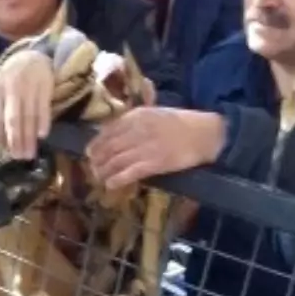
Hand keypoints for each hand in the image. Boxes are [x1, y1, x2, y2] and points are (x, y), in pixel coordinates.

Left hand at [0, 50, 54, 159]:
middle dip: (15, 140)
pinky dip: (43, 123)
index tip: (5, 149)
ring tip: (30, 153)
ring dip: (29, 137)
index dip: (0, 135)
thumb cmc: (13, 78)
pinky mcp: (44, 85)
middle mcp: (11, 88)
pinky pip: (43, 108)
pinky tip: (42, 135)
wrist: (32, 55)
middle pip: (13, 119)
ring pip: (29, 116)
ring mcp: (29, 86)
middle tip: (18, 157)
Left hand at [87, 108, 224, 189]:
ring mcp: (147, 147)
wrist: (205, 134)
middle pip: (109, 147)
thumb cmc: (181, 123)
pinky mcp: (156, 163)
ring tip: (99, 178)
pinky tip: (111, 184)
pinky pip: (131, 172)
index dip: (96, 143)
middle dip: (97, 160)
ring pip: (117, 161)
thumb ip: (138, 112)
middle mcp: (139, 130)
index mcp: (138, 115)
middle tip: (92, 168)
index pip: (108, 130)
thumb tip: (121, 115)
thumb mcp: (157, 110)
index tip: (90, 152)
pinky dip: (118, 179)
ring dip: (104, 171)